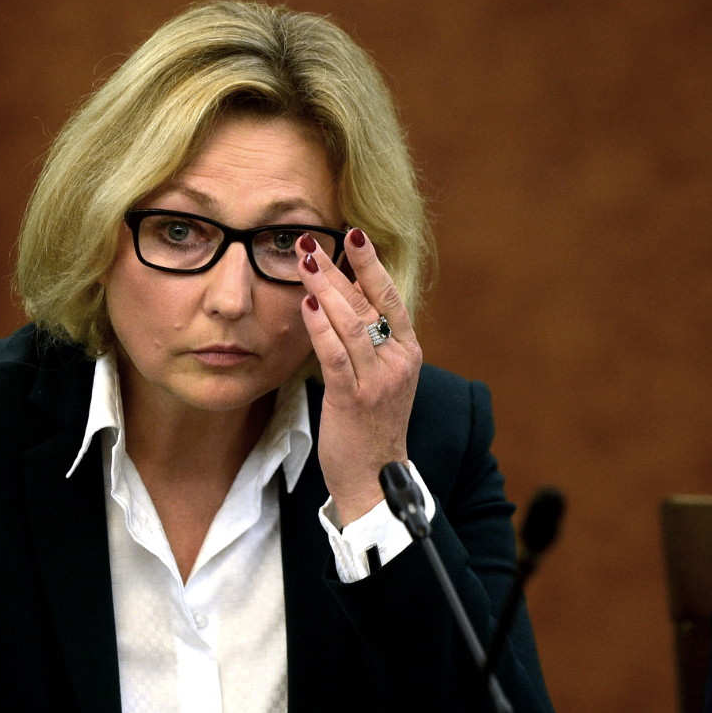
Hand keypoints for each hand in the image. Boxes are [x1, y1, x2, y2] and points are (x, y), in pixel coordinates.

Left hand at [296, 228, 422, 524]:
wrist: (374, 479)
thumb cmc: (369, 426)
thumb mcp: (378, 377)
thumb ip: (367, 341)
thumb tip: (343, 298)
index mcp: (407, 352)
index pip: (390, 298)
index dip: (371, 264)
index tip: (354, 233)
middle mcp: (397, 362)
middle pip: (371, 302)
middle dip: (343, 267)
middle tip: (314, 239)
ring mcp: (378, 381)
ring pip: (352, 323)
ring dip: (326, 287)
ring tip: (304, 260)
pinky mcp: (353, 400)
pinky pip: (335, 355)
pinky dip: (320, 326)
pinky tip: (307, 303)